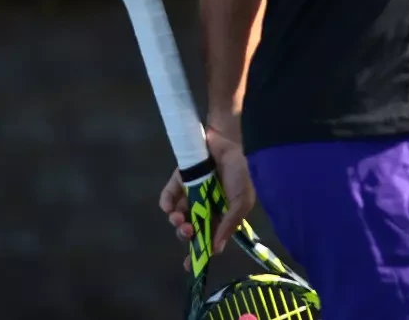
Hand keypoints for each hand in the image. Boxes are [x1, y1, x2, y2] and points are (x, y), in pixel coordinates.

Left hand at [159, 122, 254, 262]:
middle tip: (189, 231)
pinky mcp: (176, 185)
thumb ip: (230, 223)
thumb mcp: (241, 200)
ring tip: (179, 218)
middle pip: (190, 230)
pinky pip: (167, 199)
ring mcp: (188, 197)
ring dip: (176, 222)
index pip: (208, 238)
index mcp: (220, 214)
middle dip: (187, 235)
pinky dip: (166, 205)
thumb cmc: (238, 170)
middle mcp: (202, 208)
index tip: (190, 266)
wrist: (224, 141)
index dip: (199, 253)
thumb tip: (217, 249)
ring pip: (177, 218)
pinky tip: (171, 207)